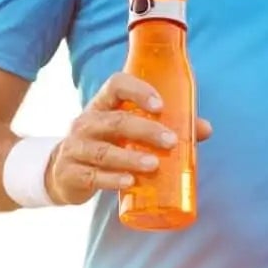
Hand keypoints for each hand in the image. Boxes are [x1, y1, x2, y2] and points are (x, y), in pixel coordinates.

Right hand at [44, 74, 210, 205]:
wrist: (61, 172)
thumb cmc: (106, 145)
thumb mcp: (127, 132)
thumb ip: (165, 127)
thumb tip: (206, 129)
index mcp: (102, 105)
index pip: (116, 85)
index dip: (138, 91)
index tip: (160, 105)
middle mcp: (86, 123)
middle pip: (115, 121)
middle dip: (145, 130)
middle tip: (170, 141)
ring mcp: (76, 149)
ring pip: (104, 151)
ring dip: (130, 158)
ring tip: (154, 165)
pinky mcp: (72, 174)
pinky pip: (92, 176)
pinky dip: (112, 179)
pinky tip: (129, 182)